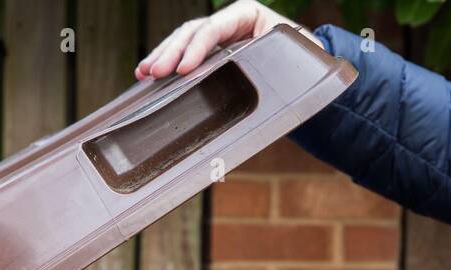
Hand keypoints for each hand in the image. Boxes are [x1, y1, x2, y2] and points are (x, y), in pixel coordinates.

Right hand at [135, 0, 319, 80]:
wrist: (306, 65)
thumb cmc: (300, 57)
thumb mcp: (292, 52)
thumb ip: (277, 56)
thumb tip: (267, 70)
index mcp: (247, 13)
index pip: (214, 28)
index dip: (196, 48)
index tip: (184, 69)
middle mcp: (229, 20)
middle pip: (192, 32)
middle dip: (171, 53)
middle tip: (155, 72)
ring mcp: (219, 35)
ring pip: (184, 41)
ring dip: (162, 56)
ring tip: (144, 72)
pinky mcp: (213, 51)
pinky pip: (186, 53)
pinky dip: (168, 63)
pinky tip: (148, 74)